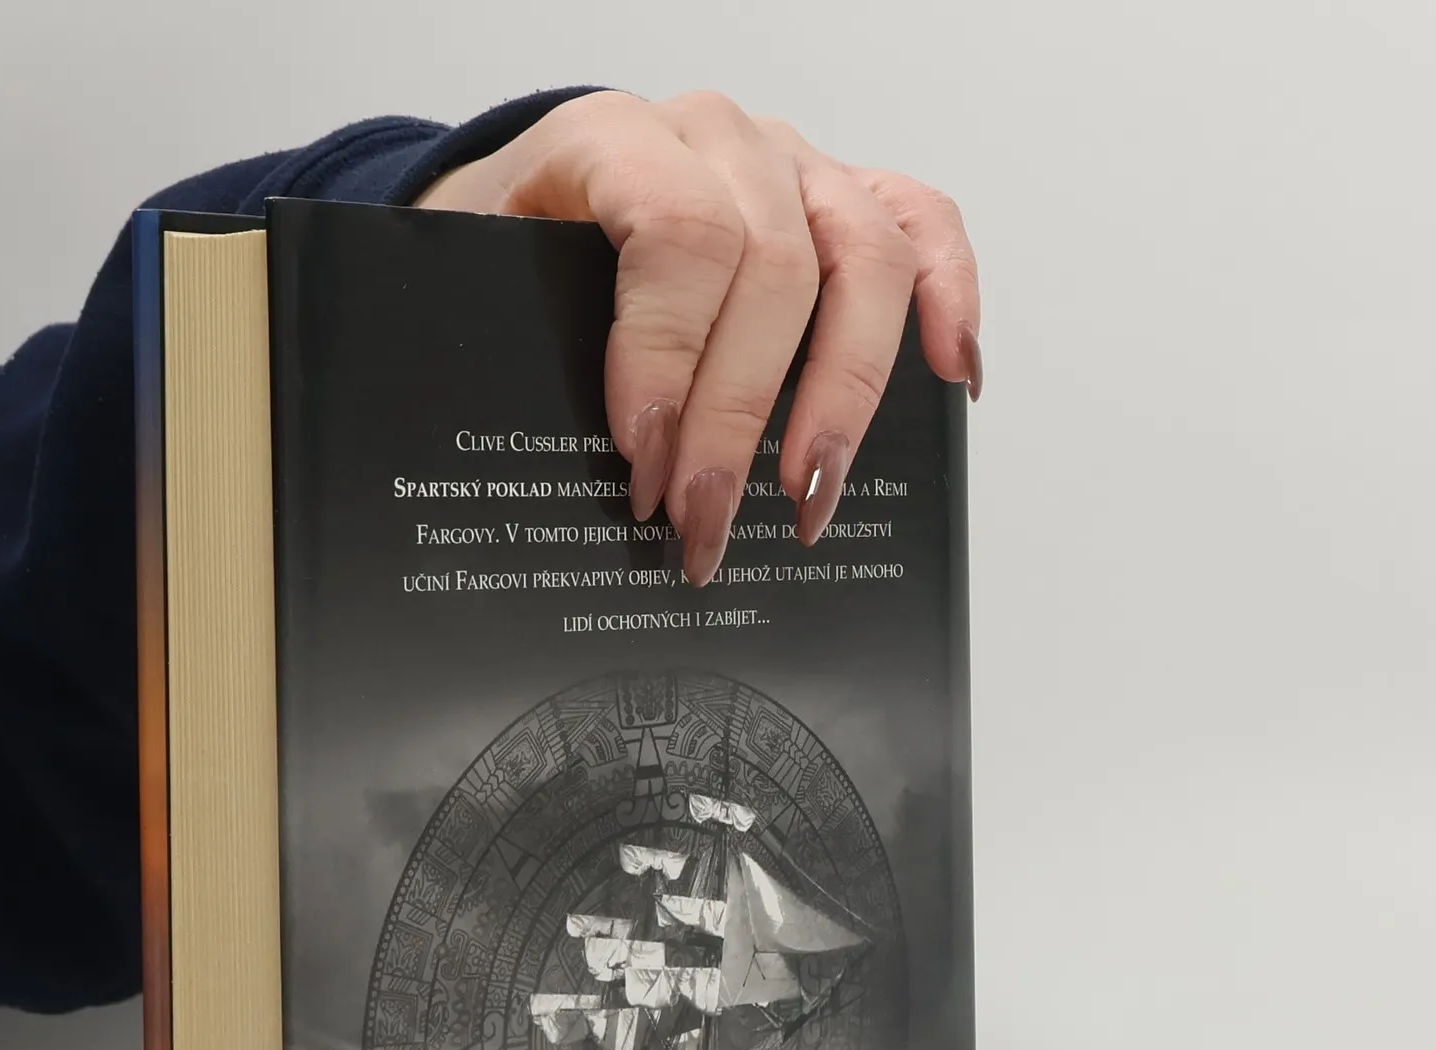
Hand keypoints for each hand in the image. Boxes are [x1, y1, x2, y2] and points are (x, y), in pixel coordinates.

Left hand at [414, 89, 981, 587]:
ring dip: (844, 393)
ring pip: (863, 257)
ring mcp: (794, 163)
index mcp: (617, 138)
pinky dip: (948, 300)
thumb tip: (557, 488)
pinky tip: (950, 381)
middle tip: (705, 525)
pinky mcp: (845, 195)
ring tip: (808, 497)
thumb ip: (524, 356)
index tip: (645, 466)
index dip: (669, 359)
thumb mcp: (485, 287)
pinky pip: (924, 226)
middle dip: (738, 421)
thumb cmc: (514, 253)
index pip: (678, 234)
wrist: (532, 197)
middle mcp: (719, 139)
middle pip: (774, 269)